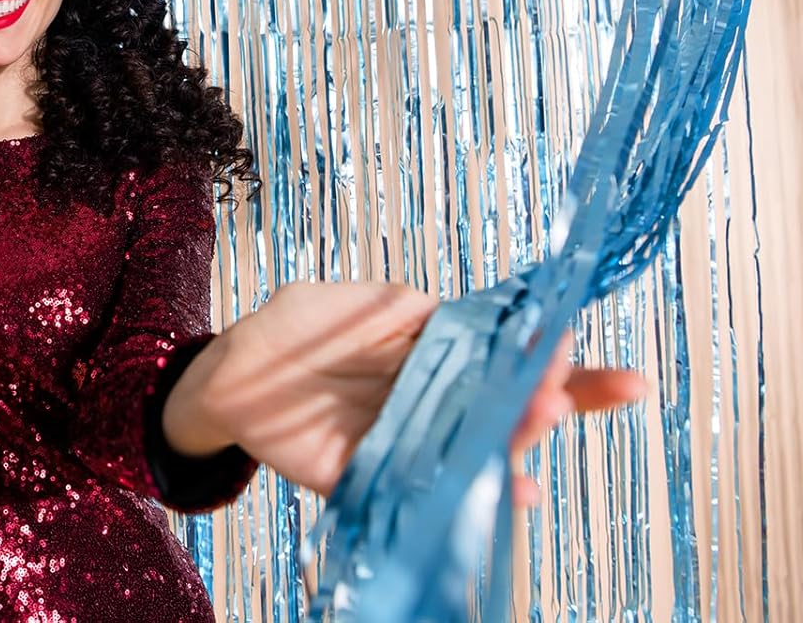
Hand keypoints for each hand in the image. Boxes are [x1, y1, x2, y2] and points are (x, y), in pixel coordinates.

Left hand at [164, 281, 645, 505]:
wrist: (234, 371)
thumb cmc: (298, 327)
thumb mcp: (357, 303)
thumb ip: (409, 311)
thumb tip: (472, 315)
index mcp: (438, 355)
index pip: (509, 356)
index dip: (548, 353)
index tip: (568, 339)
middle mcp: (436, 403)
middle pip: (506, 408)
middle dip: (546, 399)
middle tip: (559, 390)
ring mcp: (411, 441)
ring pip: (476, 449)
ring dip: (514, 439)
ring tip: (541, 418)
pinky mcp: (377, 476)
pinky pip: (427, 492)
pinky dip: (475, 499)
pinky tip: (517, 492)